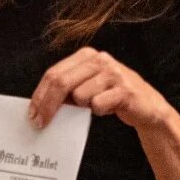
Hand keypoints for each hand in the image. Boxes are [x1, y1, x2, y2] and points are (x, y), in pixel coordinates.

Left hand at [28, 47, 174, 134]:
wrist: (147, 106)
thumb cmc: (112, 96)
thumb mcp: (88, 86)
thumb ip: (67, 88)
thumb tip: (40, 106)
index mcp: (87, 55)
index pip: (54, 73)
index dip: (40, 95)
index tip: (32, 114)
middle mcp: (99, 59)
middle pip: (61, 82)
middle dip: (47, 106)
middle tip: (39, 124)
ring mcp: (113, 73)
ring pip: (80, 96)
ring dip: (83, 107)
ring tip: (96, 105)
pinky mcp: (124, 89)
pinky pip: (98, 105)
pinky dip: (99, 111)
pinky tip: (109, 107)